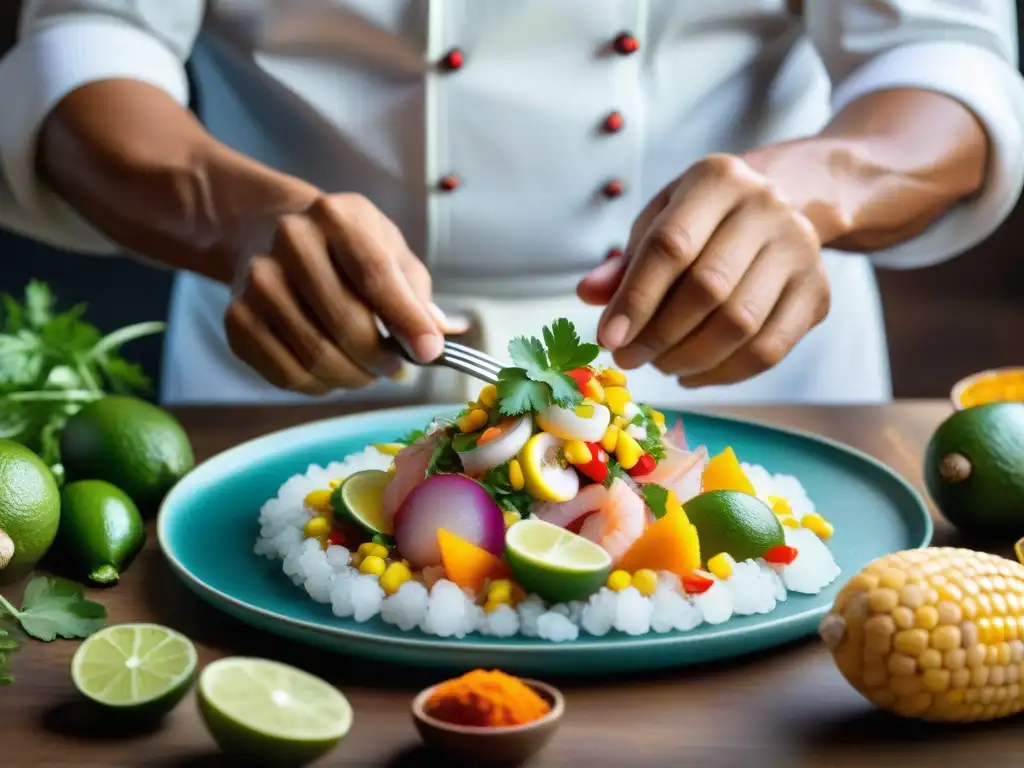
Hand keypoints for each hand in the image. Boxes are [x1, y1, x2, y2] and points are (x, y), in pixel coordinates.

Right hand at [225, 193, 457, 394]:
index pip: (375, 276)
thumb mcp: (387, 247)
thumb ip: (414, 291)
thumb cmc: (343, 245)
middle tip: (394, 366)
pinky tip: (332, 371)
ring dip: (353, 377)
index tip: (429, 352)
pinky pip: (287, 375)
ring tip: (366, 369)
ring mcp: (257, 282)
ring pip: (317, 356)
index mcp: (336, 217)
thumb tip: (440, 336)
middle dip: (381, 359)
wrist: (266, 229)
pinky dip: (320, 386)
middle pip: (346, 324)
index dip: (406, 320)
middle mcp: (290, 242)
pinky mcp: (236, 319)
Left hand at [578, 154, 829, 386]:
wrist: (786, 204)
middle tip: (628, 358)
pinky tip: (691, 373)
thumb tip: (589, 295)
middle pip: (708, 288)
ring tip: (659, 364)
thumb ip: (624, 262)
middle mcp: (766, 209)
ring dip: (689, 358)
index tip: (608, 338)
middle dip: (659, 335)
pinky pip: (768, 350)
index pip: (672, 245)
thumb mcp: (660, 222)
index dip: (636, 298)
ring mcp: (800, 250)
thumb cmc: (705, 219)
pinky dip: (723, 373)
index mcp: (717, 179)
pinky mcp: (817, 293)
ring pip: (740, 325)